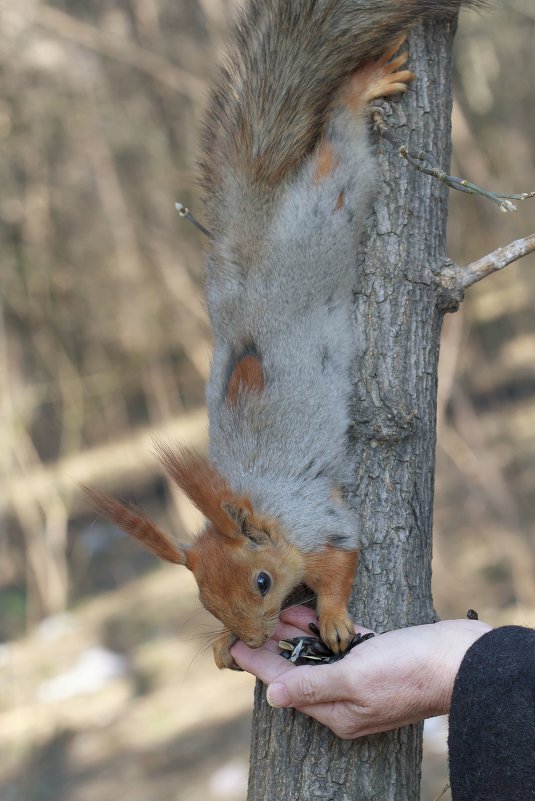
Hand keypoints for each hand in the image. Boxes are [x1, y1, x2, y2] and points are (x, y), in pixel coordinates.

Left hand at [231, 606, 490, 738]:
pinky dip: (320, 629)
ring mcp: (361, 676)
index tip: (233, 643)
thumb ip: (314, 686)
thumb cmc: (408, 671)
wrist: (458, 660)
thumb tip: (273, 697)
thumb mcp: (356, 678)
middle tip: (245, 622)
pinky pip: (338, 644)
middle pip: (298, 668)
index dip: (258, 662)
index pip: (286, 683)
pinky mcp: (375, 655)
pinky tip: (304, 614)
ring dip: (293, 634)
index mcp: (337, 709)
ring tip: (268, 613)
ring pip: (316, 653)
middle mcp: (345, 695)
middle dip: (272, 647)